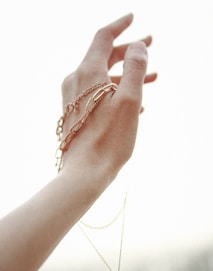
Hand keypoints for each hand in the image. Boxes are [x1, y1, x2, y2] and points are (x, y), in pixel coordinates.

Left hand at [60, 13, 155, 186]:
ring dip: (127, 75)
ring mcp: (73, 98)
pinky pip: (98, 94)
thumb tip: (137, 47)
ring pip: (103, 77)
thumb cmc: (109, 139)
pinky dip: (116, 92)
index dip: (120, 26)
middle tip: (150, 46)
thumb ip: (135, 69)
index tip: (133, 18)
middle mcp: (75, 81)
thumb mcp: (129, 100)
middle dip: (129, 51)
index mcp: (87, 73)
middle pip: (104, 57)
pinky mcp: (75, 112)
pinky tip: (135, 102)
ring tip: (152, 77)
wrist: (85, 171)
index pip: (103, 38)